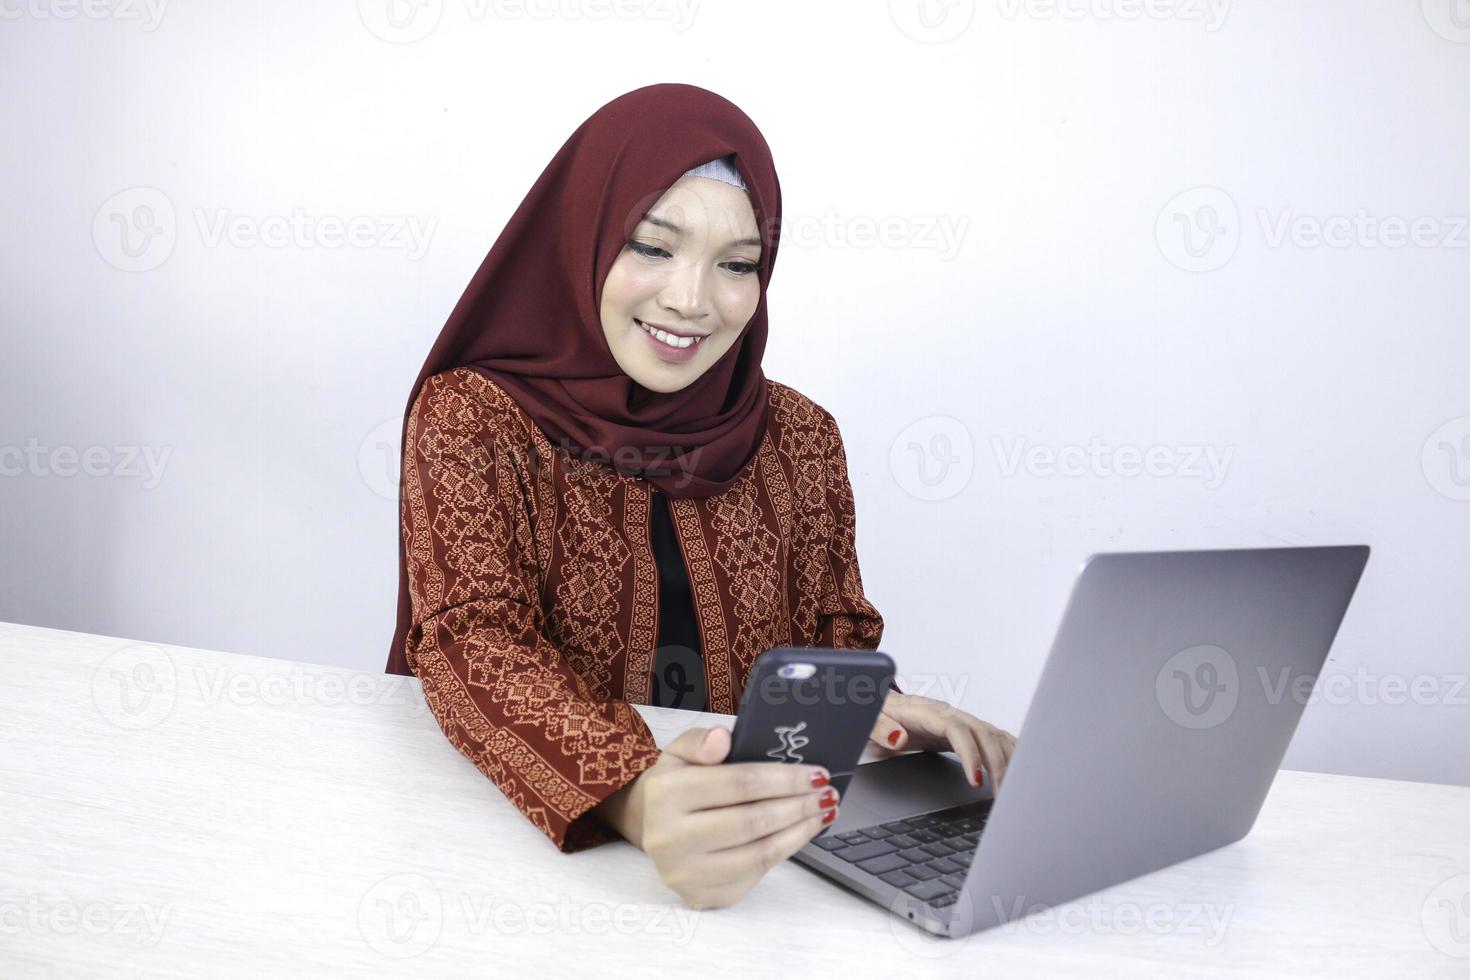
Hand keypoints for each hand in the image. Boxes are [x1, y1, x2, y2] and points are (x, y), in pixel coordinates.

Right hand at [630, 726, 837, 909]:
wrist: (650, 825)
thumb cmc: (675, 784)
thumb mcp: (679, 751)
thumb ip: (700, 741)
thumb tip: (722, 739)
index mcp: (665, 795)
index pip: (739, 783)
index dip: (784, 779)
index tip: (816, 773)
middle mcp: (669, 838)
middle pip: (752, 821)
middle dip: (798, 805)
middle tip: (826, 793)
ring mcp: (685, 872)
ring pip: (758, 853)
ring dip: (799, 831)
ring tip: (822, 812)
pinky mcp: (702, 894)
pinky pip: (754, 874)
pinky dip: (784, 851)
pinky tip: (800, 833)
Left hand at [868, 691, 1016, 789]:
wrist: (880, 707)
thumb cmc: (876, 715)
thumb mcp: (869, 722)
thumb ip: (880, 728)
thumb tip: (899, 738)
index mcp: (927, 713)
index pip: (957, 730)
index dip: (971, 754)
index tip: (976, 780)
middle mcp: (949, 714)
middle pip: (984, 733)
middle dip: (998, 763)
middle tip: (1001, 795)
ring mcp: (961, 721)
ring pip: (994, 735)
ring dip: (1008, 760)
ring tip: (1014, 789)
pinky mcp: (966, 731)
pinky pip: (995, 738)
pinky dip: (1011, 751)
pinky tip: (1023, 767)